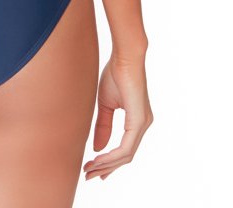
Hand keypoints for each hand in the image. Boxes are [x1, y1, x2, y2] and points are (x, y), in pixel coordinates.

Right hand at [83, 52, 152, 180]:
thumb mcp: (106, 104)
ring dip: (107, 164)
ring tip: (90, 169)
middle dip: (106, 167)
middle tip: (89, 175)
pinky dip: (112, 155)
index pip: (124, 148)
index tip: (93, 168)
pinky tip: (100, 159)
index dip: (108, 161)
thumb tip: (97, 148)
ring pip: (126, 155)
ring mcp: (143, 124)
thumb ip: (103, 126)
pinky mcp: (139, 121)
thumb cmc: (115, 74)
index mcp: (136, 120)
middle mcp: (143, 125)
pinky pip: (126, 147)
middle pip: (125, 156)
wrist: (124, 57)